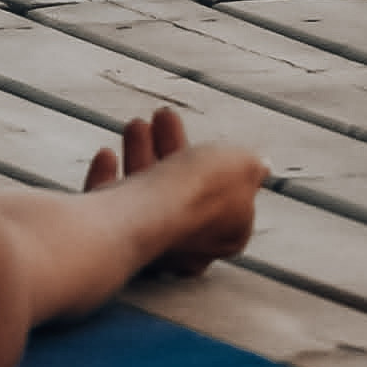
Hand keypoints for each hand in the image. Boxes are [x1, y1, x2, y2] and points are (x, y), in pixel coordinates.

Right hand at [83, 105, 264, 278]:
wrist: (145, 214)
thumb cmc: (201, 190)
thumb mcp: (244, 164)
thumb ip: (252, 165)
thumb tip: (261, 167)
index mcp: (228, 236)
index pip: (226, 196)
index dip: (217, 161)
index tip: (205, 136)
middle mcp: (190, 250)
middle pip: (182, 192)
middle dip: (172, 148)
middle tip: (161, 116)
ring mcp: (150, 250)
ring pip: (145, 196)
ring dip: (140, 154)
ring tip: (136, 124)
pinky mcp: (111, 245)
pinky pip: (111, 208)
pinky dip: (108, 179)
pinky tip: (105, 155)